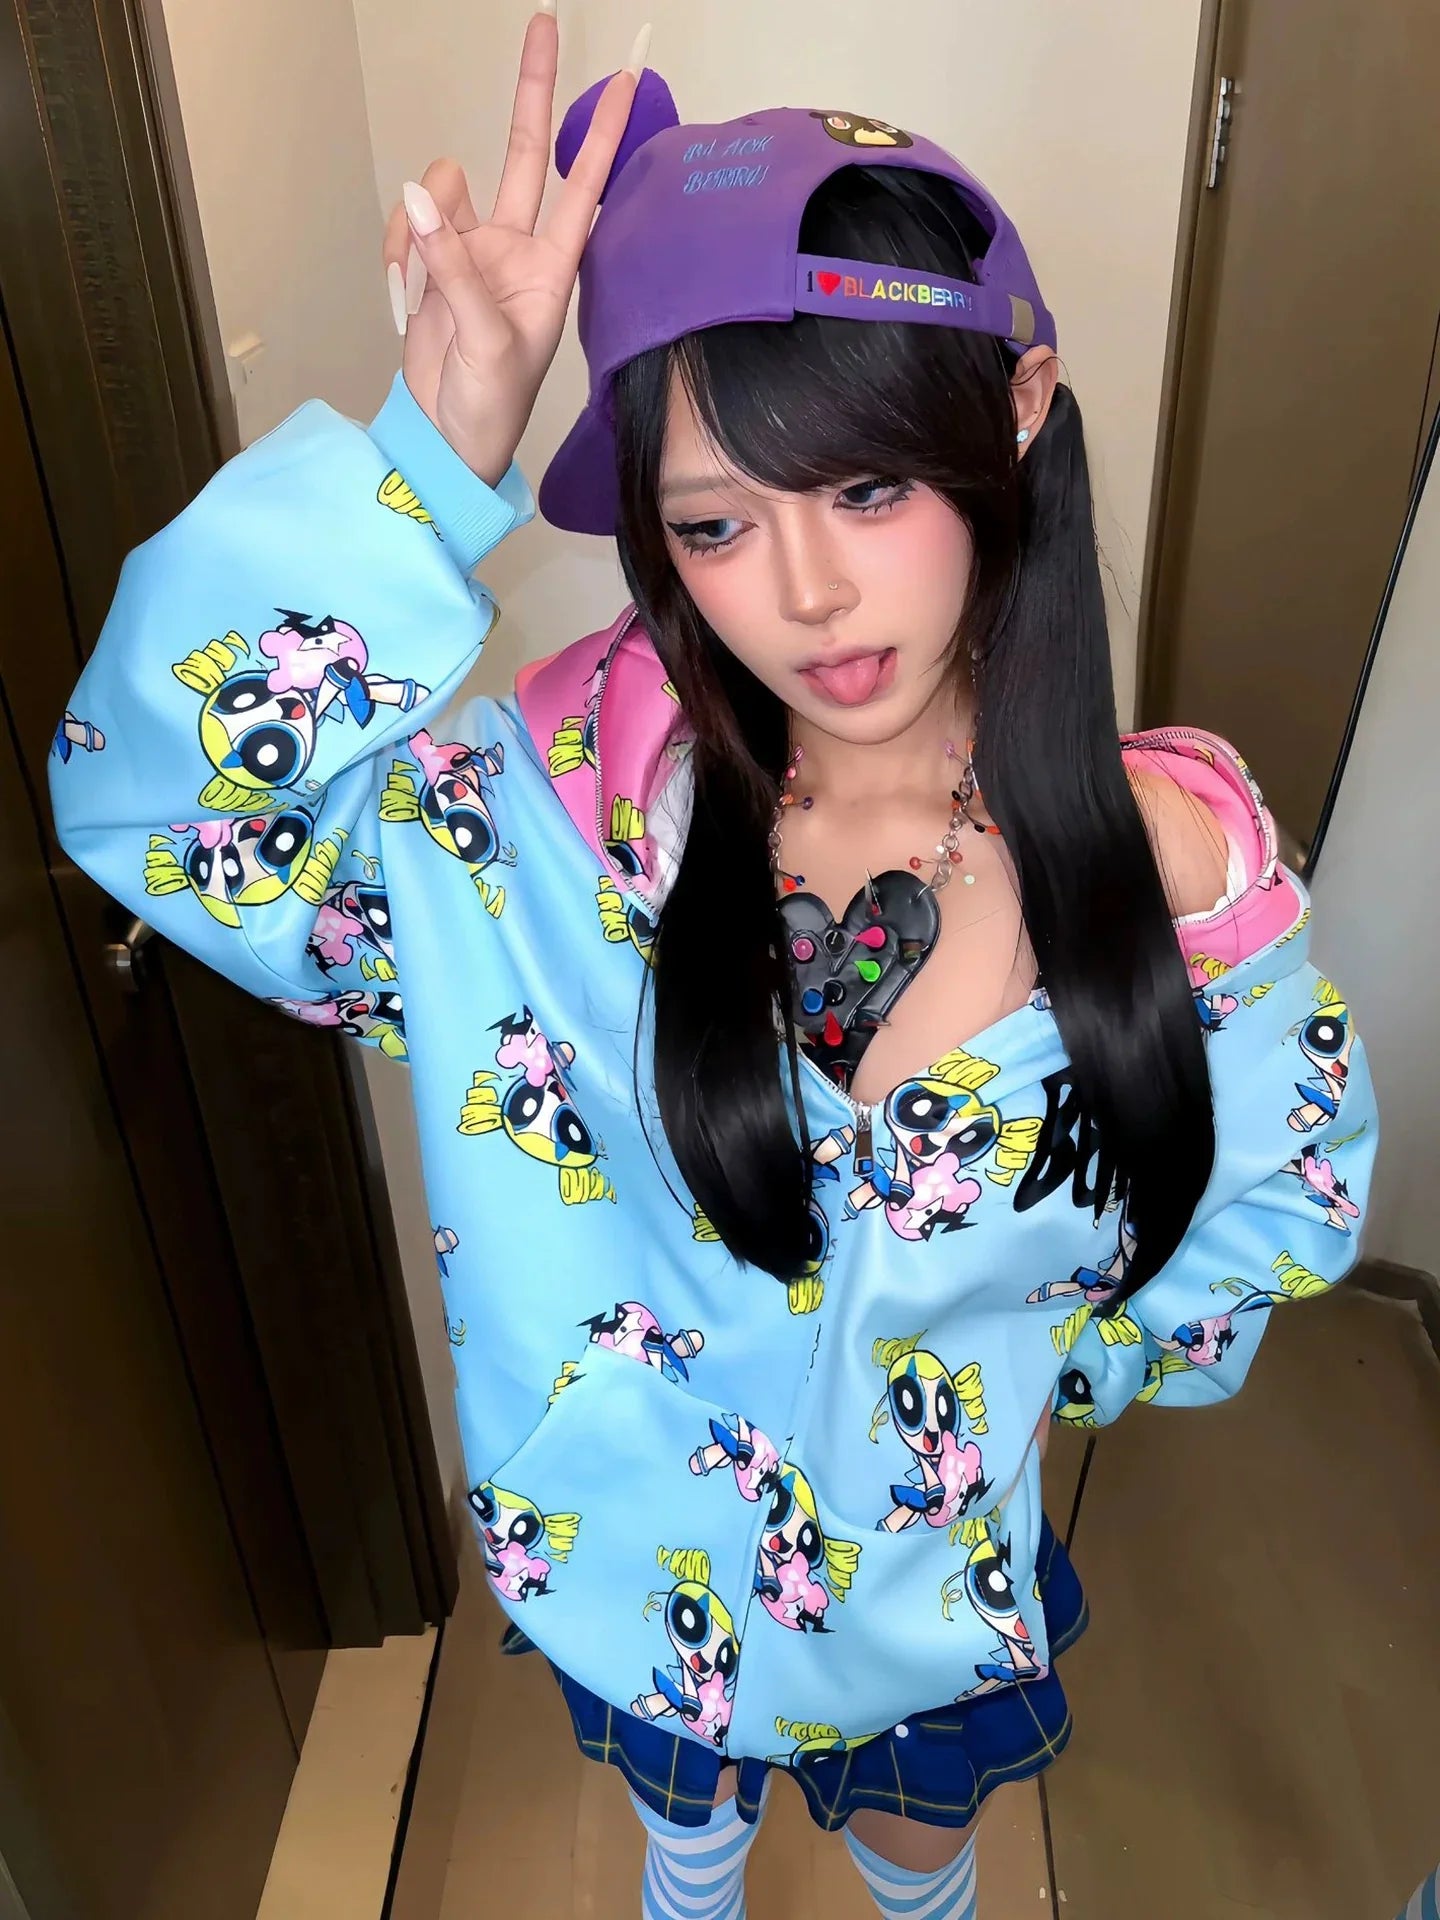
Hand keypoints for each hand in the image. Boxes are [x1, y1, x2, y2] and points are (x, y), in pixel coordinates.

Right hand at [382, 10, 648, 485]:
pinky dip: (397, 249)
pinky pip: (408, 222)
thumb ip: (454, 268)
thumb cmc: (489, 407)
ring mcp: (473, 251)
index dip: (605, 134)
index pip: (585, 186)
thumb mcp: (485, 342)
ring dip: (422, 219)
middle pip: (527, 151)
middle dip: (533, 91)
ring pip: (445, 186)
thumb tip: (421, 199)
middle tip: (544, 24)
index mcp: (553, 269)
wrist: (445, 438)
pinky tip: (402, 294)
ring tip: (417, 282)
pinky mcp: (433, 261)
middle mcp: (517, 249)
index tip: (628, 81)